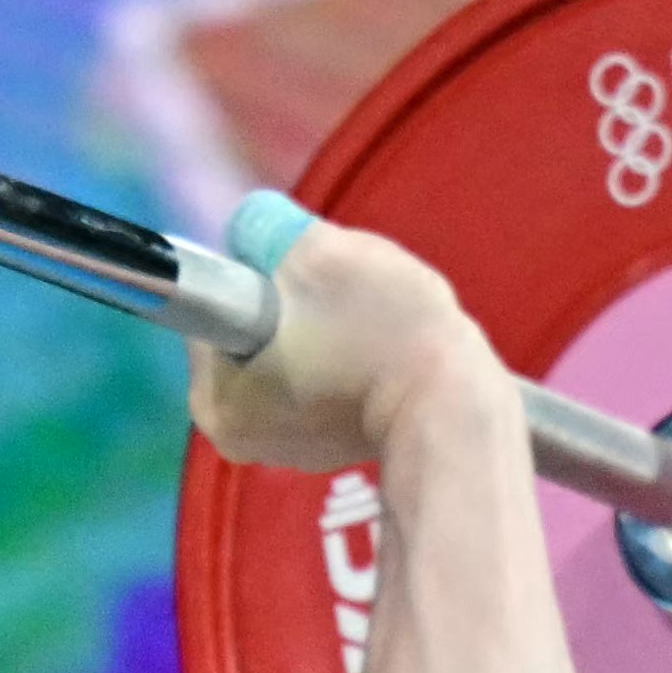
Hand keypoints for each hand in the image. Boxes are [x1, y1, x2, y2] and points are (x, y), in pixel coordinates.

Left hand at [190, 214, 519, 475]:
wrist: (457, 407)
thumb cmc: (382, 335)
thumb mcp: (316, 253)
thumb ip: (264, 228)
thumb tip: (247, 224)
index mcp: (215, 400)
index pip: (214, 307)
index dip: (256, 274)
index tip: (298, 273)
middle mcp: (238, 435)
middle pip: (250, 332)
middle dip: (290, 305)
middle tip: (338, 299)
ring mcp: (287, 448)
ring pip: (288, 352)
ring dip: (318, 328)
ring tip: (364, 325)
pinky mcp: (330, 446)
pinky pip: (321, 378)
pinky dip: (342, 357)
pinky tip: (376, 351)